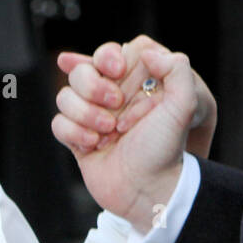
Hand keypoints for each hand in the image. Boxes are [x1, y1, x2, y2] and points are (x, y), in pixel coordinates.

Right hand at [53, 35, 214, 232]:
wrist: (148, 191)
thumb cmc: (166, 150)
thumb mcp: (184, 106)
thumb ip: (177, 70)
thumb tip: (147, 52)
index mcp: (136, 83)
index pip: (110, 52)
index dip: (108, 56)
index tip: (118, 70)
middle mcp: (112, 96)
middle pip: (81, 70)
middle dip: (94, 86)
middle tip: (115, 105)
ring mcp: (92, 116)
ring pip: (64, 95)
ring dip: (85, 113)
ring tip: (109, 131)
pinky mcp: (77, 137)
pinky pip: (58, 122)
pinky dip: (74, 133)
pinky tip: (95, 145)